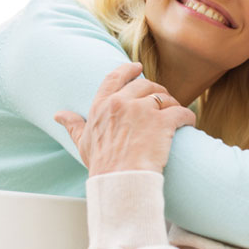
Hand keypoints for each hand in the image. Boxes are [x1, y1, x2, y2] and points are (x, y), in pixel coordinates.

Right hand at [54, 62, 195, 175]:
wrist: (121, 181)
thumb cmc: (102, 166)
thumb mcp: (83, 143)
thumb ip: (73, 125)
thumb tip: (59, 115)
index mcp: (102, 106)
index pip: (115, 77)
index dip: (128, 70)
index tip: (137, 67)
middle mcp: (122, 103)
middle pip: (145, 85)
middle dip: (156, 91)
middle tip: (164, 101)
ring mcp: (144, 110)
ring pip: (165, 97)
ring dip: (173, 104)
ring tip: (176, 115)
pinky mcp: (164, 121)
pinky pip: (182, 112)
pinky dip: (188, 117)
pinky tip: (189, 124)